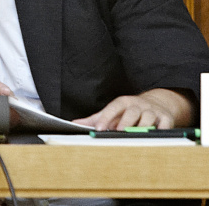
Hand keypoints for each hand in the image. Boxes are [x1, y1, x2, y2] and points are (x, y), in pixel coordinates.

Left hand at [72, 88, 195, 130]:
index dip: (105, 118)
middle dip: (125, 122)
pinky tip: (154, 138)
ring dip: (142, 128)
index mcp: (124, 102)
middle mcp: (138, 104)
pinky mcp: (166, 118)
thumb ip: (95, 119)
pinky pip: (165, 125)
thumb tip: (75, 124)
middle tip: (118, 132)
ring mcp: (153, 111)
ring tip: (135, 137)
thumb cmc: (129, 111)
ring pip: (148, 119)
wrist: (157, 104)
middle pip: (132, 112)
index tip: (98, 128)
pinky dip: (160, 131)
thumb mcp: (112, 112)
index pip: (113, 108)